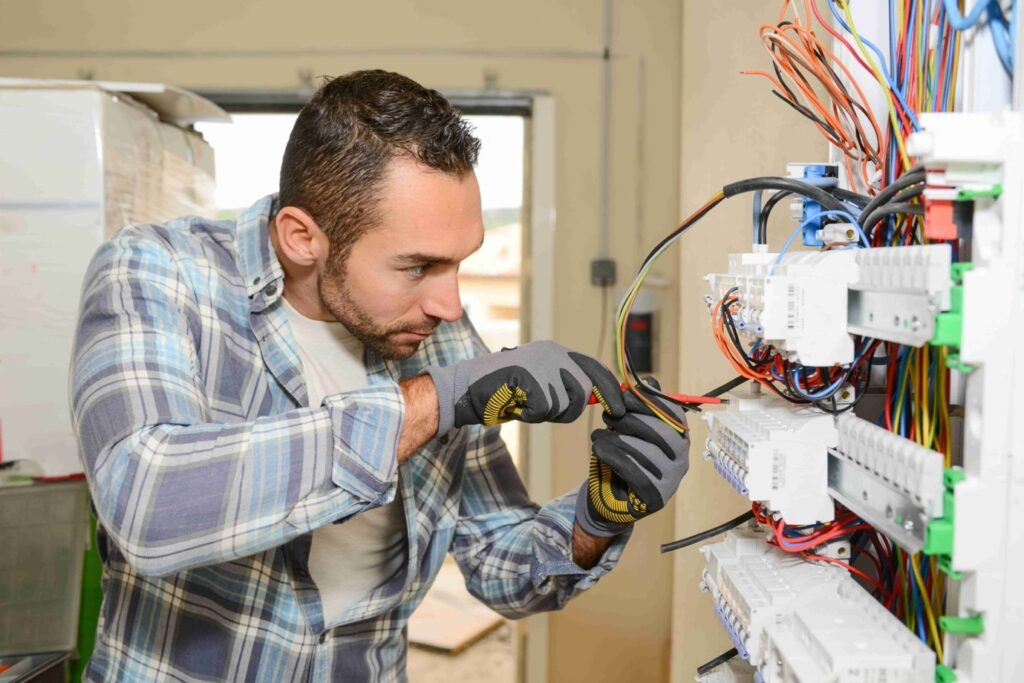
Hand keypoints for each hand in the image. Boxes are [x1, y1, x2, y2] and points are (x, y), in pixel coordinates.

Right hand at [424, 340, 624, 435]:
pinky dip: (530, 415)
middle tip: (543, 409)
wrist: (467, 388)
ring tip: (524, 402)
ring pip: (564, 404)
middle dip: (569, 408)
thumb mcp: (541, 384)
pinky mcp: (529, 377)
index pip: (595, 368)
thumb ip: (567, 387)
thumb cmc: (504, 391)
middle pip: (583, 390)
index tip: (620, 407)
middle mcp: (552, 353)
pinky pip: (544, 410)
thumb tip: (599, 399)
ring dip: (546, 413)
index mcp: (556, 351)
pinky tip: (515, 404)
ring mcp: (540, 364)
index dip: (610, 389)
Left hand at [575, 379, 689, 536]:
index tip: (625, 396)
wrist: (613, 498)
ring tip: (597, 435)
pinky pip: (634, 472)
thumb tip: (649, 381)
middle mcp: (681, 459)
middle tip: (607, 416)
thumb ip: (641, 408)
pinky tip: (598, 449)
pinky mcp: (656, 497)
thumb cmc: (625, 457)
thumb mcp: (631, 430)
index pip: (673, 414)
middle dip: (631, 420)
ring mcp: (671, 480)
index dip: (649, 402)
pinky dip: (613, 457)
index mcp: (679, 438)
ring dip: (617, 439)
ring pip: (646, 452)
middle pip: (662, 433)